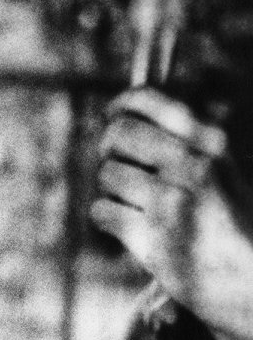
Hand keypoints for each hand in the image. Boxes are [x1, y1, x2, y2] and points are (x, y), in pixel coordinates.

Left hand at [92, 88, 252, 339]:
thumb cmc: (238, 225)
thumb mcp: (227, 169)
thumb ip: (187, 141)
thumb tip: (127, 115)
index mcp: (212, 141)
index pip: (148, 100)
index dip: (120, 105)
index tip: (111, 114)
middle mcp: (191, 166)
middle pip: (117, 134)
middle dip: (110, 150)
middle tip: (119, 166)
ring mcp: (171, 202)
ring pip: (107, 174)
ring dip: (113, 189)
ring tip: (135, 204)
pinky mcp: (152, 238)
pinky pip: (102, 211)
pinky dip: (108, 218)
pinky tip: (129, 227)